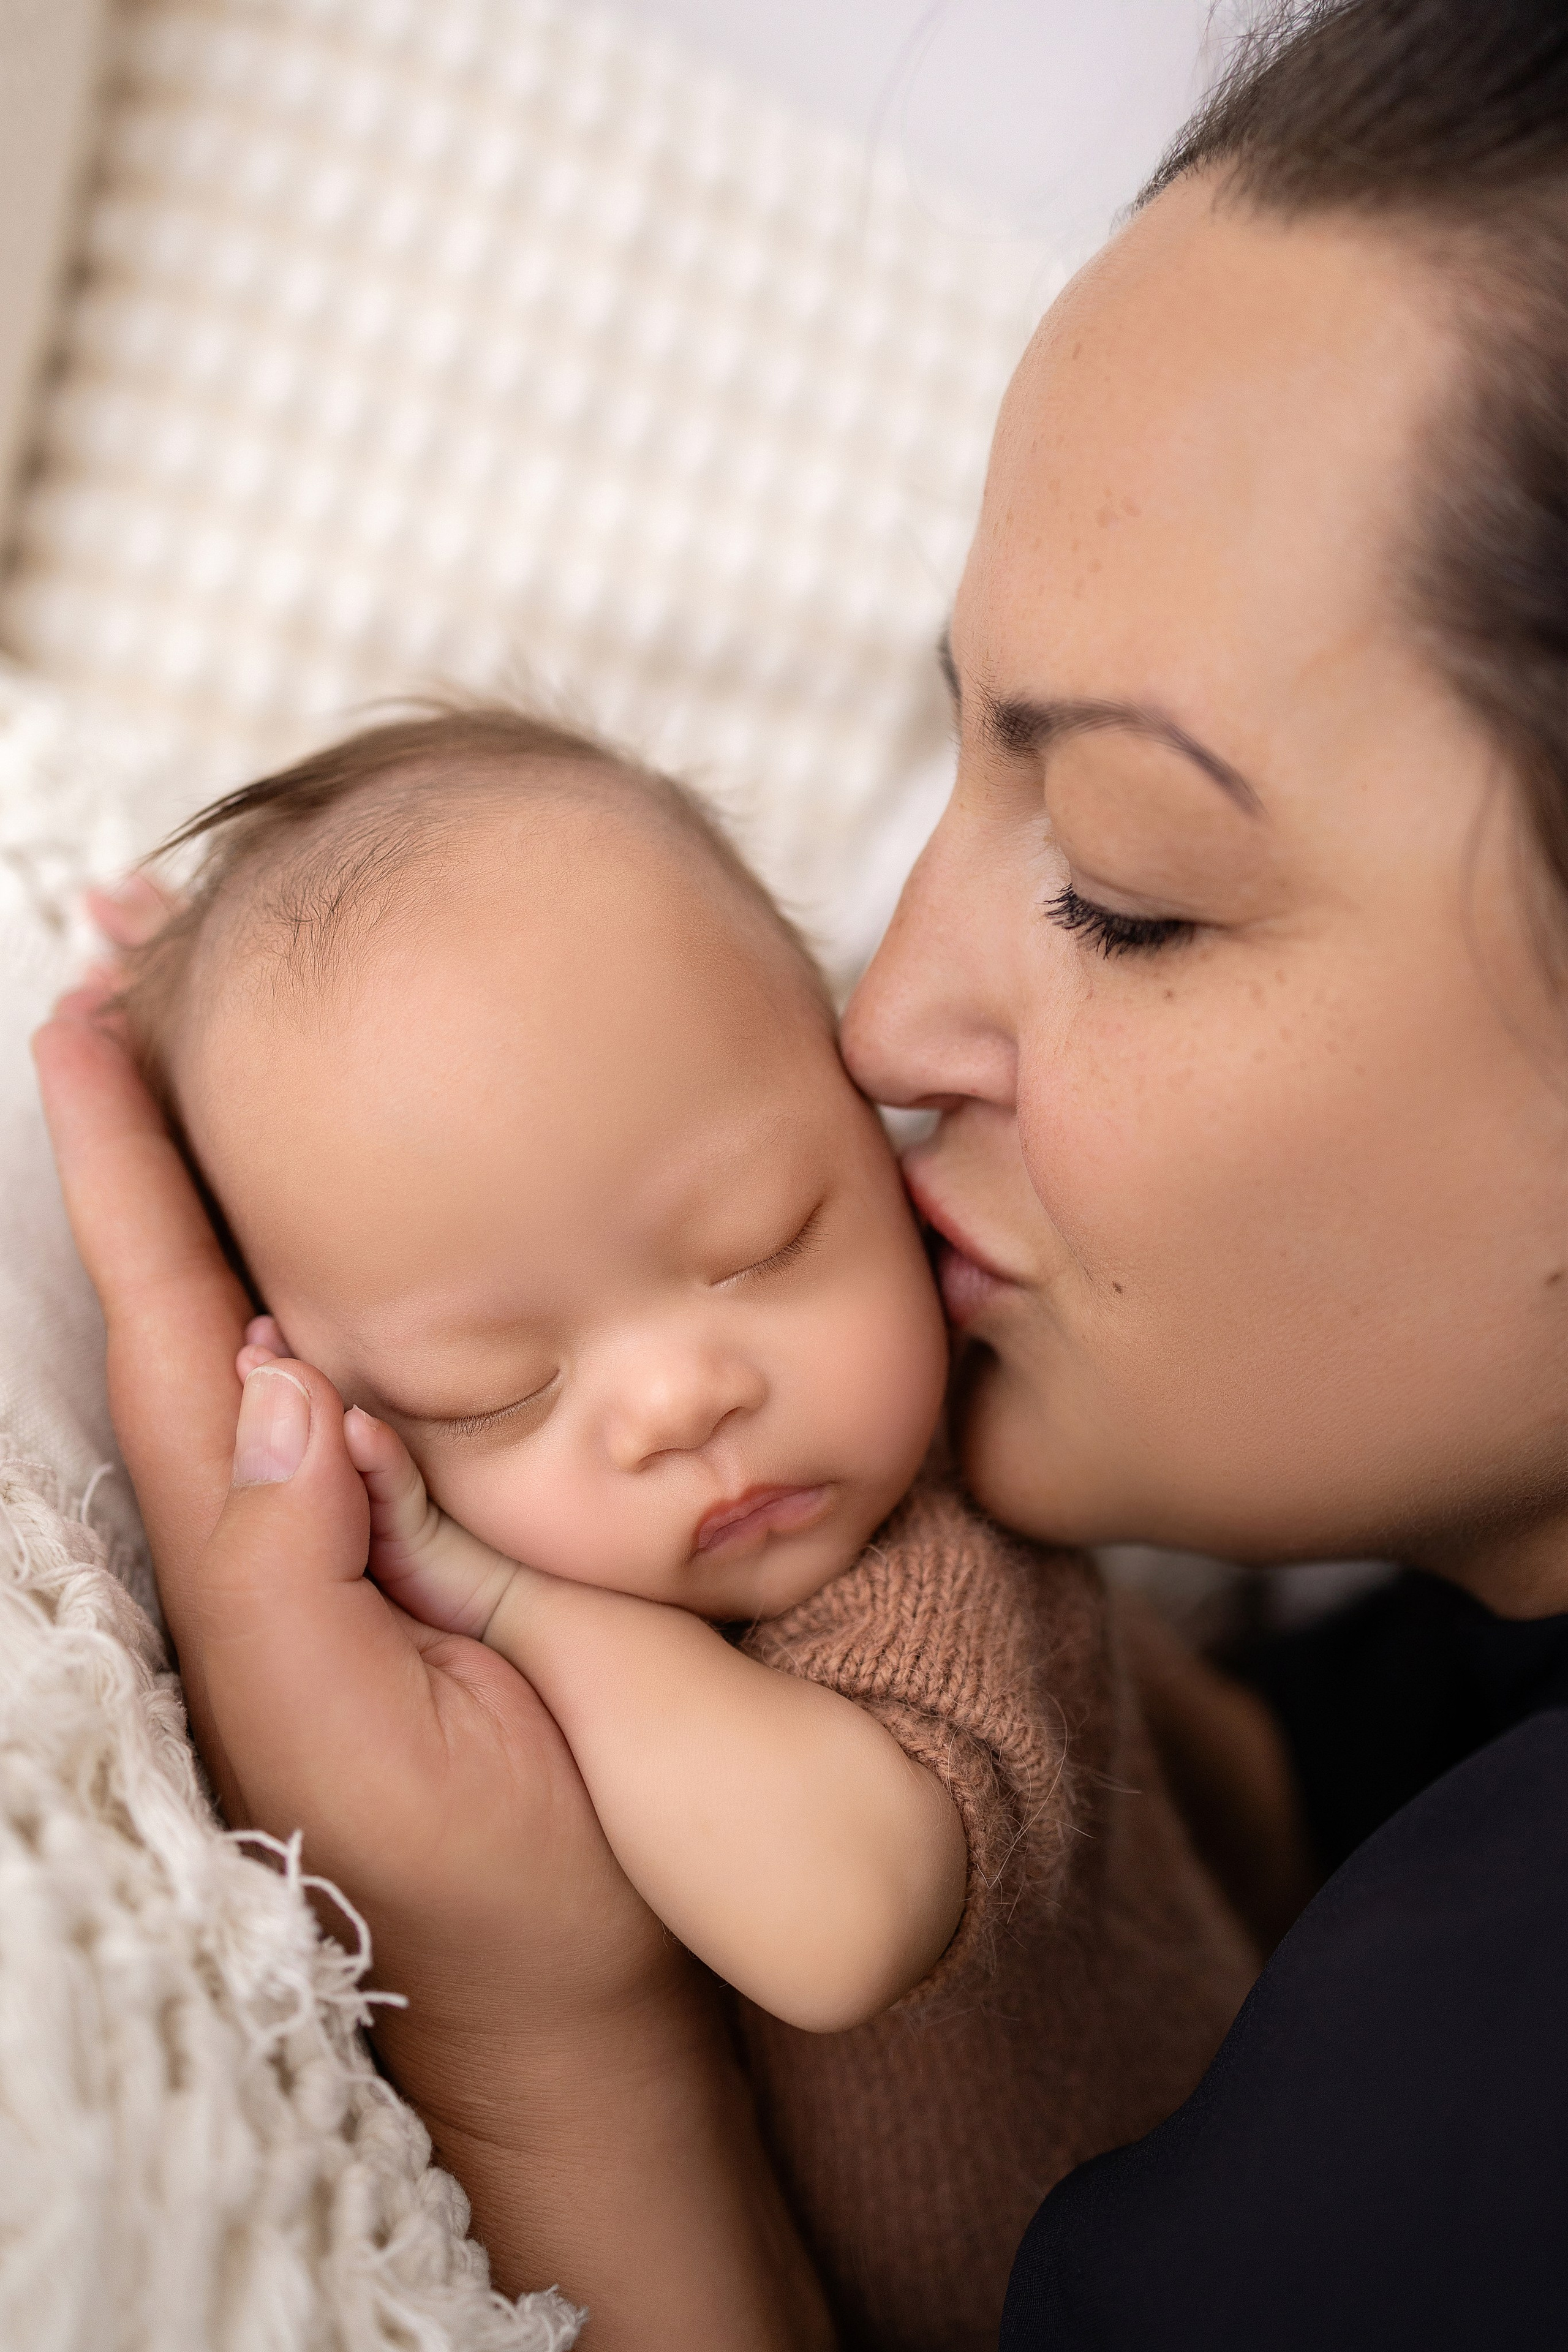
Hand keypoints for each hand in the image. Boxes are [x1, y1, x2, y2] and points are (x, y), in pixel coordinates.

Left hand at [32, 961, 835, 2344]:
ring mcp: (342, 1524)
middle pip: (190, 1280)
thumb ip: (293, 1563)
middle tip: (132, 959)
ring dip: (225, 1168)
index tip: (92, 1009)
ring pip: (263, 1309)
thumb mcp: (364, 1741)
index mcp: (249, 1544)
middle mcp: (275, 1510)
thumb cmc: (493, 1878)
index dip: (123, 1162)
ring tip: (203, 1034)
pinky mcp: (419, 1541)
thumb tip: (275, 1366)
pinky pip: (354, 1368)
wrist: (573, 1993)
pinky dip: (320, 1262)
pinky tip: (337, 1209)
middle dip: (150, 1123)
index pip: (166, 1312)